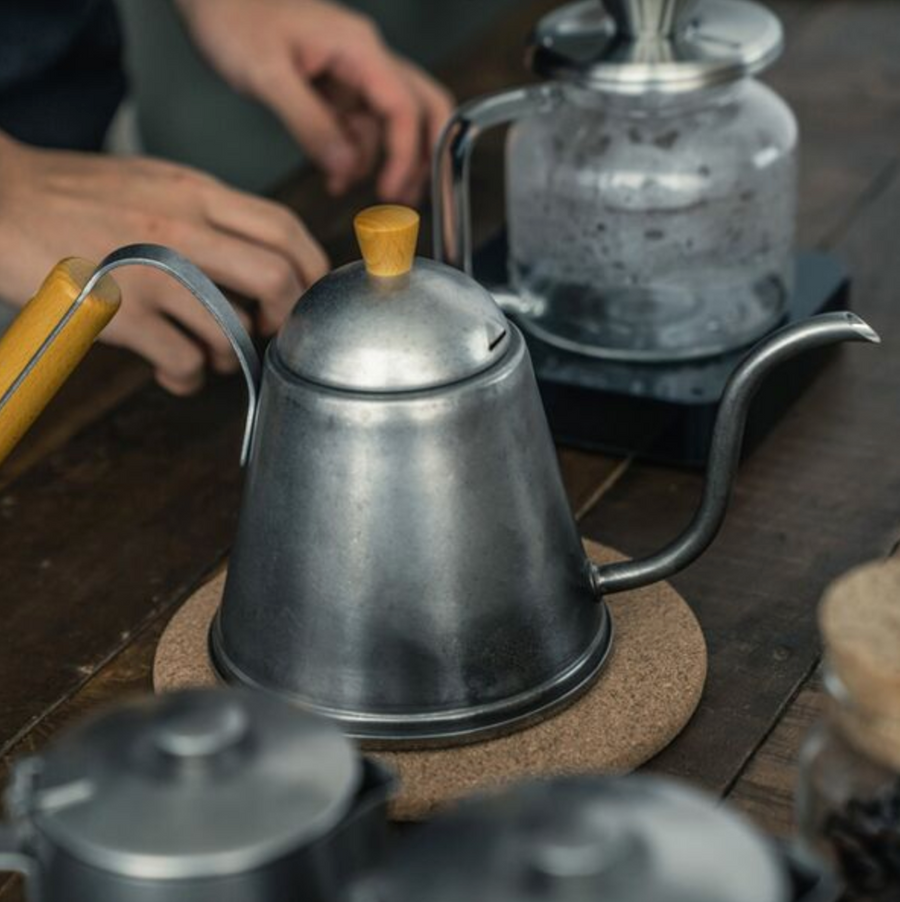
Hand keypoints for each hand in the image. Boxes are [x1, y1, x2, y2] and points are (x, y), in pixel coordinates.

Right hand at [0, 133, 328, 393]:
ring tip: (210, 355)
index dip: (311, 269)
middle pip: (276, 279)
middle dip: (287, 318)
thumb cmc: (74, 197)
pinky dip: (189, 380)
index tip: (306, 295)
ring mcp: (151, 272)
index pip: (285, 228)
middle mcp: (182, 229)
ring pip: (232, 329)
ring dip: (233, 356)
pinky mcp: (119, 313)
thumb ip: (209, 214)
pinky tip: (175, 374)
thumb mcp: (156, 184)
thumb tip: (259, 256)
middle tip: (268, 333)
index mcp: (196, 194)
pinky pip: (183, 363)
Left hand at [175, 0, 453, 202]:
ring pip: (391, 123)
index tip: (390, 191)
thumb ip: (309, 124)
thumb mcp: (267, 76)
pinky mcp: (338, 86)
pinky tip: (335, 175)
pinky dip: (353, 154)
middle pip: (421, 108)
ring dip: (380, 160)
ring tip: (354, 189)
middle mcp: (366, 58)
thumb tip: (345, 167)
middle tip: (405, 196)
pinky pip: (360, 125)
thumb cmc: (233, 19)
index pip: (403, 108)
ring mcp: (354, 72)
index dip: (405, 155)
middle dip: (420, 155)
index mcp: (358, 49)